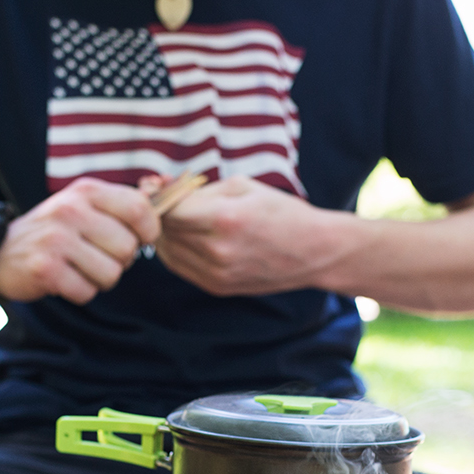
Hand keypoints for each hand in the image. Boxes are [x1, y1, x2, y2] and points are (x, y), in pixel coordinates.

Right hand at [0, 179, 159, 303]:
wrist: (0, 250)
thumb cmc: (55, 232)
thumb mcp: (82, 206)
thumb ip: (118, 208)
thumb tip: (161, 213)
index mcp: (86, 190)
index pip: (139, 208)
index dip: (149, 231)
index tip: (141, 240)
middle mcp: (71, 210)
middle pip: (127, 248)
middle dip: (120, 262)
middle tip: (97, 257)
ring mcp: (56, 239)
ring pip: (111, 274)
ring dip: (100, 279)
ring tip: (79, 268)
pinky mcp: (45, 268)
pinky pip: (86, 291)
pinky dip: (80, 292)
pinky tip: (64, 279)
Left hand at [154, 176, 342, 295]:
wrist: (313, 252)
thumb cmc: (281, 212)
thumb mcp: (242, 187)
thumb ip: (199, 189)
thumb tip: (160, 187)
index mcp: (225, 219)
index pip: (170, 208)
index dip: (161, 195)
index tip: (159, 186)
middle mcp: (217, 251)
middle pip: (165, 230)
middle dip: (160, 211)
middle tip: (163, 197)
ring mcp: (216, 274)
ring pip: (167, 250)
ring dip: (165, 231)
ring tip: (177, 216)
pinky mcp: (216, 287)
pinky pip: (179, 266)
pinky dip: (175, 249)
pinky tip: (185, 236)